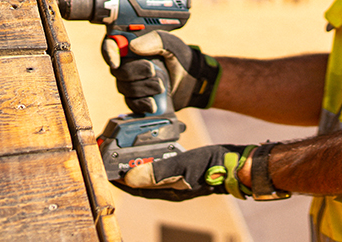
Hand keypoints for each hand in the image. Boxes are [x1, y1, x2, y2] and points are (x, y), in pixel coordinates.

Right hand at [102, 31, 220, 113]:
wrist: (193, 81)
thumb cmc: (180, 58)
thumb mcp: (171, 44)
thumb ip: (155, 41)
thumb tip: (132, 46)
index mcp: (132, 45)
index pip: (111, 46)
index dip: (109, 53)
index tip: (115, 62)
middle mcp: (128, 64)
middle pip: (118, 71)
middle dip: (135, 72)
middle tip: (153, 71)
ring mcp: (132, 82)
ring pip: (124, 88)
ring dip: (143, 88)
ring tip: (161, 86)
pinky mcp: (137, 98)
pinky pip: (131, 103)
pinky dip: (142, 104)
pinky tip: (153, 104)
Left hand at [115, 144, 255, 200]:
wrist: (236, 164)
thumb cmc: (212, 166)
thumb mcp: (182, 165)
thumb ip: (157, 171)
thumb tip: (130, 177)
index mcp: (167, 191)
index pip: (134, 187)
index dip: (118, 178)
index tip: (104, 166)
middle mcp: (169, 189)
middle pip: (140, 181)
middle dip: (125, 171)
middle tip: (112, 156)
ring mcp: (176, 181)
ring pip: (149, 174)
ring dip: (138, 164)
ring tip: (127, 152)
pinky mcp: (182, 173)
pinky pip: (160, 168)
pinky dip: (152, 160)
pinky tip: (153, 150)